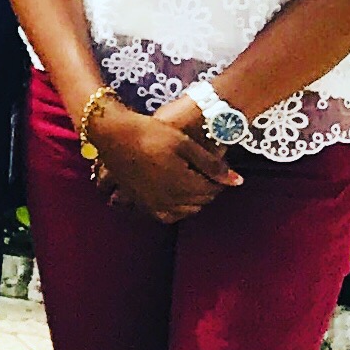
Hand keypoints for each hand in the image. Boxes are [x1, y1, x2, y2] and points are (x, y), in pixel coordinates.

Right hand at [89, 95, 240, 223]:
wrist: (112, 134)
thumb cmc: (148, 133)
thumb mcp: (184, 143)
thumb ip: (212, 165)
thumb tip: (238, 182)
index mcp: (182, 184)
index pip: (212, 190)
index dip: (219, 179)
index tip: (216, 167)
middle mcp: (169, 199)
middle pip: (200, 202)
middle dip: (207, 189)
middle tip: (205, 172)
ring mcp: (153, 203)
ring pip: (185, 210)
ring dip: (193, 199)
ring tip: (192, 181)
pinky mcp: (140, 203)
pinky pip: (166, 215)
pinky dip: (176, 209)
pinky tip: (176, 197)